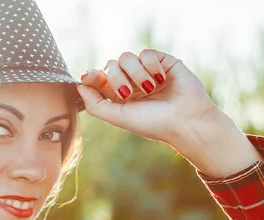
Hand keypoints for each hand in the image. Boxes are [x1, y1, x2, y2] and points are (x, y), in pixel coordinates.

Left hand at [76, 49, 219, 146]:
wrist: (184, 120)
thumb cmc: (152, 123)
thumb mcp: (118, 117)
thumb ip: (95, 104)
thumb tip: (79, 85)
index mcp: (120, 96)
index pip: (99, 78)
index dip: (92, 76)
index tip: (88, 77)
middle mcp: (132, 82)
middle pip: (111, 65)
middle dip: (116, 78)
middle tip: (127, 93)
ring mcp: (147, 71)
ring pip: (126, 57)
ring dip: (135, 74)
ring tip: (150, 89)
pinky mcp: (163, 61)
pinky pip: (146, 53)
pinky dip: (150, 66)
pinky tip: (161, 80)